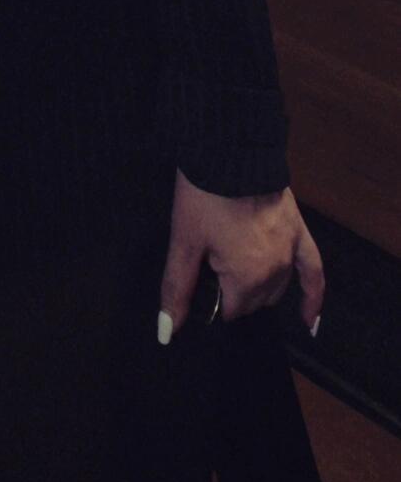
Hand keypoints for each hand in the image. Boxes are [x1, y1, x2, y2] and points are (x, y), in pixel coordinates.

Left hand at [157, 168, 324, 341]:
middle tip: (211, 269)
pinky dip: (312, 298)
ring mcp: (290, 252)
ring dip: (258, 289)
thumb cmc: (202, 195)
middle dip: (233, 295)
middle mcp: (275, 271)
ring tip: (235, 271)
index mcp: (247, 277)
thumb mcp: (183, 241)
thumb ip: (177, 288)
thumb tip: (167, 333)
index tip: (200, 283)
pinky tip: (309, 321)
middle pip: (253, 302)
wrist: (230, 148)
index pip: (230, 312)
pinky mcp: (299, 232)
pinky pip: (314, 271)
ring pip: (276, 289)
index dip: (212, 301)